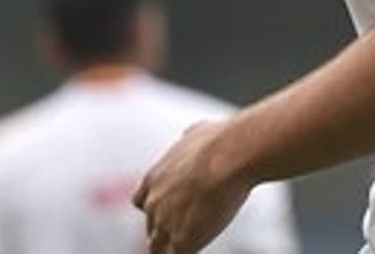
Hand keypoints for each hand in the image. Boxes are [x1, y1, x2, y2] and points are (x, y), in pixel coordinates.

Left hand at [133, 120, 253, 253]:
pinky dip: (187, 250)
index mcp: (154, 178)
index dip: (157, 206)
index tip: (172, 206)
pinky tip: (200, 244)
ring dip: (171, 245)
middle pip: (151, 225)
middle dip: (166, 227)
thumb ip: (189, 138)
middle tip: (185, 227)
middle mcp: (154, 203)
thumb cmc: (221, 140)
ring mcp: (166, 223)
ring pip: (158, 246)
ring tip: (189, 242)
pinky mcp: (182, 239)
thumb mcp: (198, 132)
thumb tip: (192, 133)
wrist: (232, 154)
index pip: (142, 201)